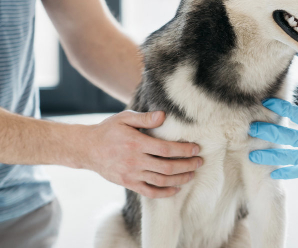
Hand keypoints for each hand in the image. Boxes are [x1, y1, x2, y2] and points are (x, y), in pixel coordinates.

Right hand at [80, 110, 201, 197]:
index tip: (196, 149)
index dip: (183, 150)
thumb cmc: (108, 130)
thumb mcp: (124, 118)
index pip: (165, 149)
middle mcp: (134, 161)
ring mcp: (131, 175)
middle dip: (187, 165)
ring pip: (161, 181)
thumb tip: (163, 116)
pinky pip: (149, 192)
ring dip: (180, 179)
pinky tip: (176, 189)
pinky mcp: (128, 183)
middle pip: (167, 167)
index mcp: (135, 143)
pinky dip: (164, 193)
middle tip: (200, 162)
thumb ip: (144, 118)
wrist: (87, 149)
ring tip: (192, 174)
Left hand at [248, 98, 297, 187]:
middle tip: (250, 129)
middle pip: (282, 134)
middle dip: (264, 131)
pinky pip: (295, 172)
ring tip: (252, 155)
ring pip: (283, 156)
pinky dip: (284, 173)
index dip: (279, 107)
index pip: (293, 113)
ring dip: (267, 155)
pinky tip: (272, 174)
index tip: (266, 102)